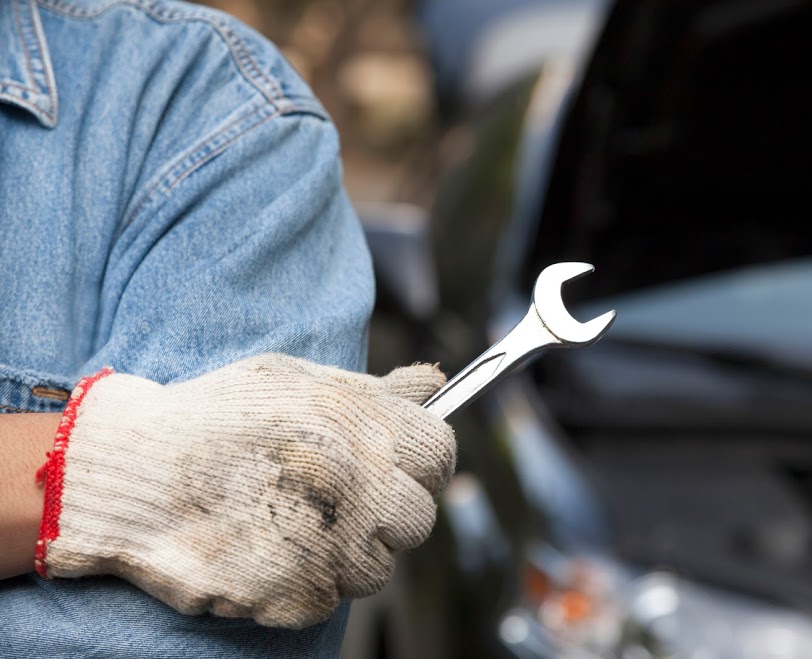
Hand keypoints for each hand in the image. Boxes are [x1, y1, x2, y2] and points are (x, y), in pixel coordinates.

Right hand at [35, 354, 455, 628]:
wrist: (136, 471)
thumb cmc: (216, 417)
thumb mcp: (296, 379)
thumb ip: (373, 390)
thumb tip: (433, 383)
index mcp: (361, 424)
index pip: (440, 454)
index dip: (424, 464)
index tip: (400, 470)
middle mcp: (357, 482)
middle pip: (418, 519)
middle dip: (386, 514)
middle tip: (339, 502)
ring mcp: (330, 541)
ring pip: (378, 568)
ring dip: (347, 554)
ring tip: (293, 525)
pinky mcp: (299, 591)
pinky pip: (330, 599)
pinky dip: (306, 584)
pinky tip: (267, 550)